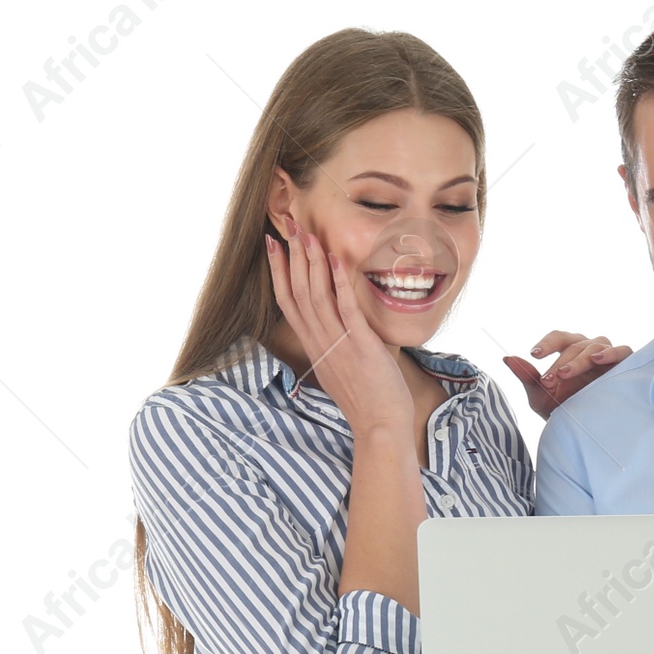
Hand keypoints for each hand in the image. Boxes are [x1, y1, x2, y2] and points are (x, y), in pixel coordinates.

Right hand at [265, 211, 412, 435]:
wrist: (380, 426)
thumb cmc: (367, 399)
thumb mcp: (342, 367)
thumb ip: (334, 344)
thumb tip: (338, 325)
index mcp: (314, 346)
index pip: (288, 301)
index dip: (279, 271)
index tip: (273, 245)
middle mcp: (320, 343)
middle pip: (297, 293)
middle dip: (291, 257)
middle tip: (287, 226)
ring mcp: (338, 345)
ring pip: (316, 297)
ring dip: (311, 263)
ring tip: (307, 235)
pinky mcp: (361, 347)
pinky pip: (346, 310)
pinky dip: (339, 283)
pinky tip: (336, 260)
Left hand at [504, 329, 632, 420]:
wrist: (586, 429)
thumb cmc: (564, 409)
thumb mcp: (541, 397)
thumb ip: (527, 377)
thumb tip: (507, 359)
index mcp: (569, 351)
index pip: (559, 338)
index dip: (547, 343)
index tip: (534, 355)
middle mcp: (588, 349)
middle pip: (575, 345)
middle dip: (560, 362)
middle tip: (549, 380)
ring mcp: (606, 356)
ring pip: (595, 346)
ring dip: (579, 360)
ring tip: (567, 373)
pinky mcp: (624, 365)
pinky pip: (622, 351)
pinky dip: (611, 353)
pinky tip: (598, 360)